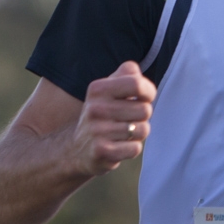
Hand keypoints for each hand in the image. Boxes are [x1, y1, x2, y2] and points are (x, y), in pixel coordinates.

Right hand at [74, 60, 155, 175]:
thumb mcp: (107, 89)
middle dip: (142, 117)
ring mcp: (97, 131)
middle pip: (145, 110)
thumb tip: (136, 71)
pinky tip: (118, 147)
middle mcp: (95, 109)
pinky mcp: (102, 152)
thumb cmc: (101, 115)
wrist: (75, 149)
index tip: (143, 98)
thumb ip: (125, 74)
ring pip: (143, 130)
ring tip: (122, 133)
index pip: (137, 84)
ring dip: (137, 133)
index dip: (148, 92)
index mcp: (98, 89)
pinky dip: (131, 149)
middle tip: (127, 120)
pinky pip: (135, 148)